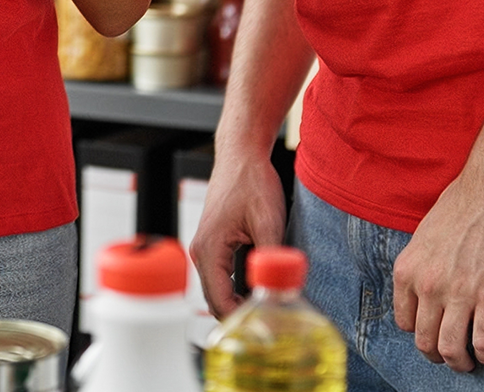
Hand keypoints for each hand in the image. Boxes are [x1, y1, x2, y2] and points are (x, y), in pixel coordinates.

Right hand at [188, 151, 286, 316]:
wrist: (241, 155)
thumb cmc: (251, 182)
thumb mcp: (268, 221)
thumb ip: (271, 258)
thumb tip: (282, 290)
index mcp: (209, 249)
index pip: (219, 300)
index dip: (242, 319)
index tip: (267, 328)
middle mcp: (201, 251)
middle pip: (215, 299)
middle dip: (241, 315)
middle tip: (271, 326)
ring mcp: (205, 247)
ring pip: (218, 289)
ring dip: (239, 302)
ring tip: (268, 311)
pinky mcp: (213, 243)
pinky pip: (221, 276)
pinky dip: (237, 289)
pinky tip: (259, 292)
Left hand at [390, 172, 483, 371]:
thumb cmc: (462, 204)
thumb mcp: (424, 235)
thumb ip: (421, 265)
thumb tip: (424, 288)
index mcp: (408, 270)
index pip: (404, 321)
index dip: (420, 332)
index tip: (433, 332)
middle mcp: (427, 286)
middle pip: (424, 341)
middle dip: (438, 355)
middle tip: (452, 357)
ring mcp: (458, 293)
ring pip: (450, 349)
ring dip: (461, 363)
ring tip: (471, 363)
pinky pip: (483, 342)